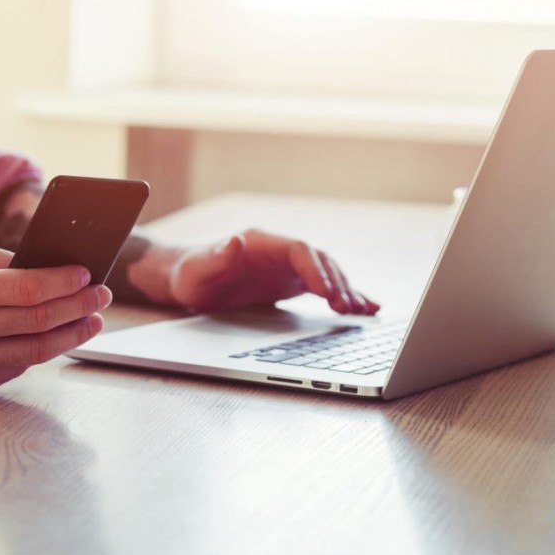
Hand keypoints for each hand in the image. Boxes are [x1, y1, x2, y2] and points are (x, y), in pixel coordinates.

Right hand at [0, 240, 110, 393]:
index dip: (64, 282)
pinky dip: (40, 350)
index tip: (88, 274)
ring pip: (37, 350)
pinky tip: (56, 335)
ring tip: (92, 319)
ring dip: (72, 334)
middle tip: (102, 296)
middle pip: (40, 319)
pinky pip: (18, 366)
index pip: (28, 288)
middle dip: (80, 306)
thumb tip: (46, 264)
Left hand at [166, 229, 379, 314]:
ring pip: (327, 275)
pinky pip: (324, 288)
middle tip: (348, 310)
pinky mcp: (291, 283)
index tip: (327, 293)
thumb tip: (234, 241)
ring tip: (363, 313)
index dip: (316, 270)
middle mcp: (280, 251)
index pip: (299, 250)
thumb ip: (216, 257)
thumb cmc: (190, 274)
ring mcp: (288, 267)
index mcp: (261, 243)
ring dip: (346, 291)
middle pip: (320, 262)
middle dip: (337, 284)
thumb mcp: (197, 269)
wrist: (188, 279)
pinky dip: (345, 296)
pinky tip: (367, 309)